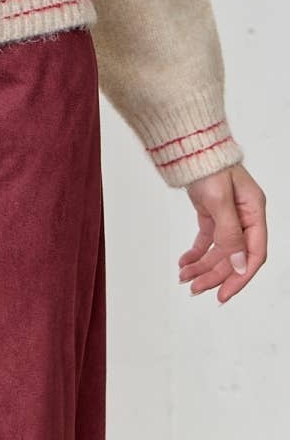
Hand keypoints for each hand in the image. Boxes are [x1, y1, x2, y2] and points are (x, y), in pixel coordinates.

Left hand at [178, 163, 266, 302]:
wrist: (188, 146)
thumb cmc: (208, 164)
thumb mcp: (220, 200)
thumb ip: (230, 234)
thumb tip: (240, 265)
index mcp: (254, 213)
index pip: (254, 254)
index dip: (240, 277)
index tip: (223, 294)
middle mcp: (244, 217)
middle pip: (233, 256)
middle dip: (214, 274)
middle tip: (196, 289)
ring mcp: (228, 216)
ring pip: (218, 251)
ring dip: (202, 266)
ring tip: (184, 278)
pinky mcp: (211, 213)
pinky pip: (206, 240)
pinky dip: (196, 253)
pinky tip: (185, 263)